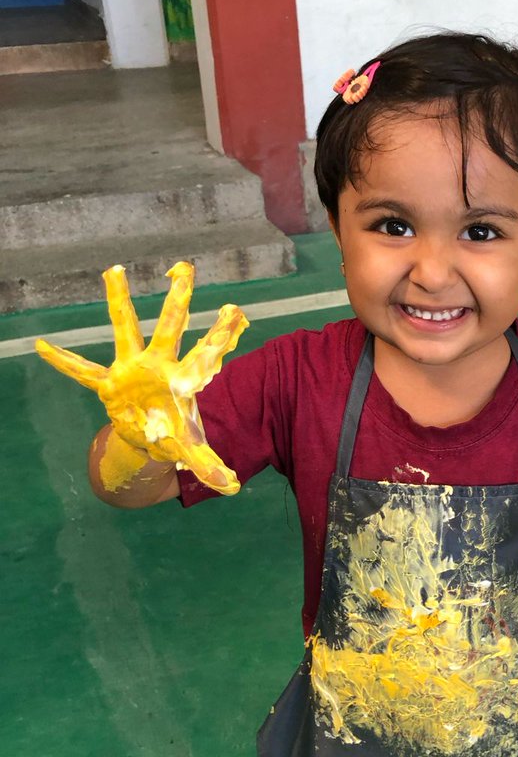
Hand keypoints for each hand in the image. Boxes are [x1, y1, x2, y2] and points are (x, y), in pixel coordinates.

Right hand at [34, 262, 247, 494]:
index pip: (206, 355)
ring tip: (114, 270)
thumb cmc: (174, 436)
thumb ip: (211, 467)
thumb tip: (232, 489)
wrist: (150, 441)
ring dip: (118, 301)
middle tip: (185, 267)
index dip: (221, 335)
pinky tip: (41, 347)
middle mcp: (158, 366)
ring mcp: (132, 371)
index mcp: (182, 381)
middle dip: (178, 298)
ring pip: (124, 329)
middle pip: (171, 326)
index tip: (237, 310)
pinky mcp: (109, 384)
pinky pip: (82, 372)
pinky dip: (63, 362)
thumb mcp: (192, 451)